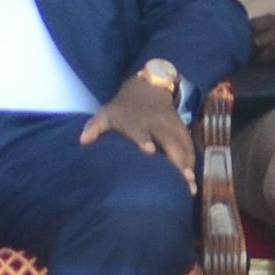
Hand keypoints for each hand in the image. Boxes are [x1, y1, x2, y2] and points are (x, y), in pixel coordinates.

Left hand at [78, 71, 196, 183]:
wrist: (148, 88)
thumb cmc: (123, 107)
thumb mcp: (106, 113)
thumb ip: (94, 127)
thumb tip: (82, 141)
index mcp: (136, 120)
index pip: (139, 130)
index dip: (143, 138)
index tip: (149, 151)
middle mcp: (156, 123)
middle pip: (168, 140)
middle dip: (176, 159)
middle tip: (181, 180)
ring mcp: (171, 125)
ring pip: (182, 145)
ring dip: (187, 165)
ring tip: (190, 186)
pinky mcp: (181, 127)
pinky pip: (189, 145)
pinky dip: (191, 161)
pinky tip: (192, 178)